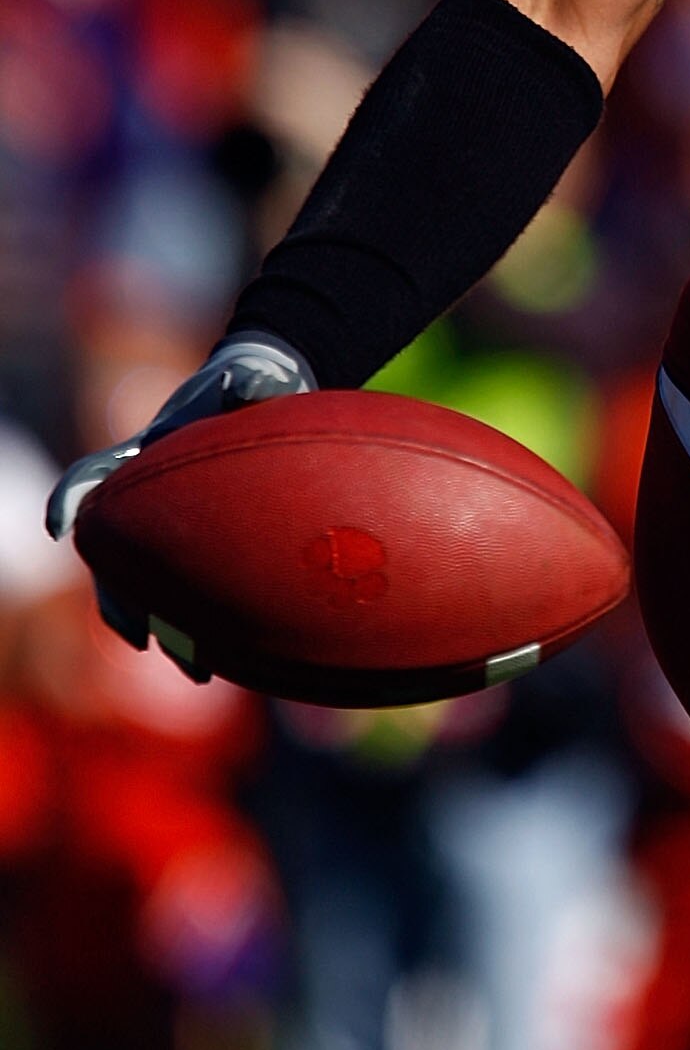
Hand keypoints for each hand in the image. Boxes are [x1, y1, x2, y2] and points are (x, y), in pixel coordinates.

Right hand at [48, 334, 315, 643]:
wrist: (271, 393)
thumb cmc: (252, 383)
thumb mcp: (254, 378)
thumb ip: (251, 381)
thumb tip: (253, 380)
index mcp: (146, 454)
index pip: (93, 476)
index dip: (68, 499)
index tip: (58, 526)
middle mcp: (148, 498)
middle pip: (115, 560)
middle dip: (122, 603)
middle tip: (143, 638)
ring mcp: (172, 525)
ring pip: (150, 591)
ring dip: (167, 632)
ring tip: (201, 671)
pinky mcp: (205, 544)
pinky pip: (191, 595)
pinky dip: (203, 626)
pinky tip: (232, 656)